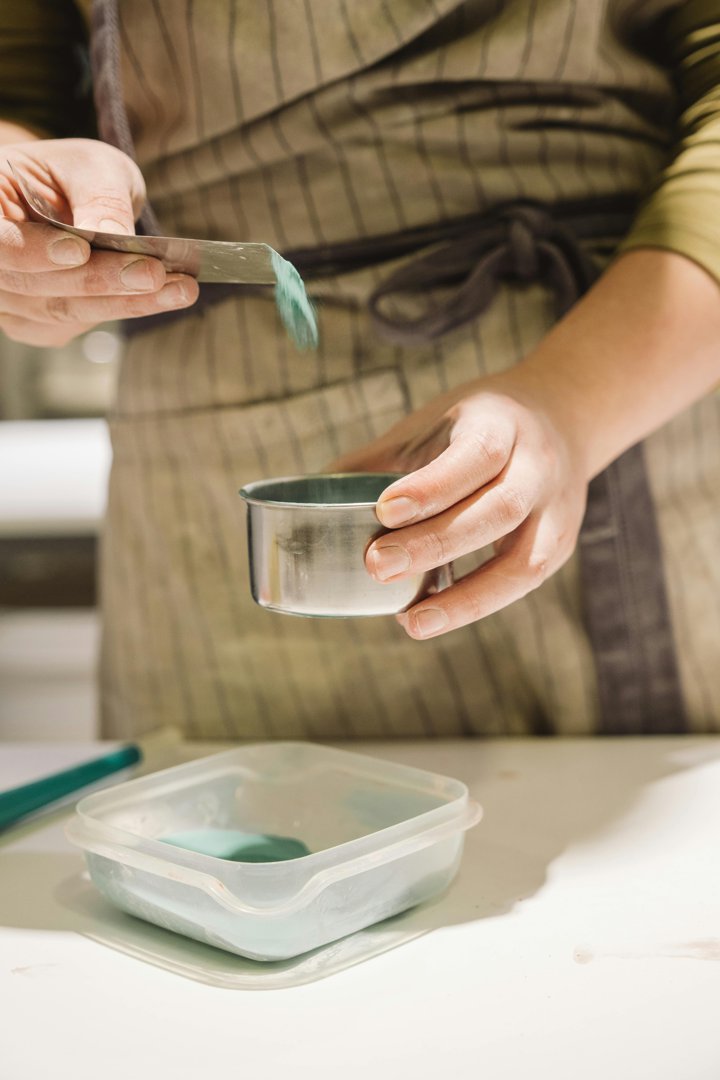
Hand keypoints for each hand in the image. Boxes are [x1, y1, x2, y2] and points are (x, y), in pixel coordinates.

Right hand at [0, 137, 197, 345]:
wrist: (68, 200)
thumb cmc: (72, 176)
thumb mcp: (91, 166)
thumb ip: (98, 197)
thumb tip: (112, 235)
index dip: (33, 250)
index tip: (80, 249)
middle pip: (33, 283)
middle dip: (99, 280)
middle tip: (155, 273)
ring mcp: (7, 296)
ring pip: (60, 310)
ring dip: (123, 303)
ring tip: (179, 288)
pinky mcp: (34, 322)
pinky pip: (73, 325)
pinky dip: (121, 310)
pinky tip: (160, 298)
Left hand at [333, 369, 589, 638]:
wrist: (563, 417)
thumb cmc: (478, 424)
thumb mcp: (433, 421)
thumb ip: (379, 458)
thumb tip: (306, 493)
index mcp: (502, 424)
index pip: (474, 456)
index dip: (432, 486)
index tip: (383, 511)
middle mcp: (539, 466)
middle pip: (498, 510)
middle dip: (436, 543)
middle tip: (376, 566)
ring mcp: (557, 510)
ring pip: (522, 561)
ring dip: (465, 596)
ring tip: (411, 621)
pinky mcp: (559, 545)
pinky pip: (520, 582)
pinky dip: (475, 603)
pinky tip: (430, 616)